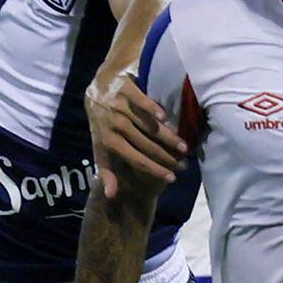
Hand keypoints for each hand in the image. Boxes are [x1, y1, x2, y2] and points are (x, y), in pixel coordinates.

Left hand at [85, 65, 185, 198]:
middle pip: (144, 144)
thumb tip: (110, 195)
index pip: (134, 158)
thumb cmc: (102, 121)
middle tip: (184, 165)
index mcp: (108, 140)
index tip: (171, 178)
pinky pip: (141, 100)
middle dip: (165, 156)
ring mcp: (120, 105)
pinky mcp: (126, 88)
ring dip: (166, 136)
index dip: (153, 169)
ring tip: (183, 147)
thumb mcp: (100, 146)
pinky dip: (153, 109)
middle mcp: (114, 124)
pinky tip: (165, 117)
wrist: (98, 86)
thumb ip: (106, 170)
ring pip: (147, 125)